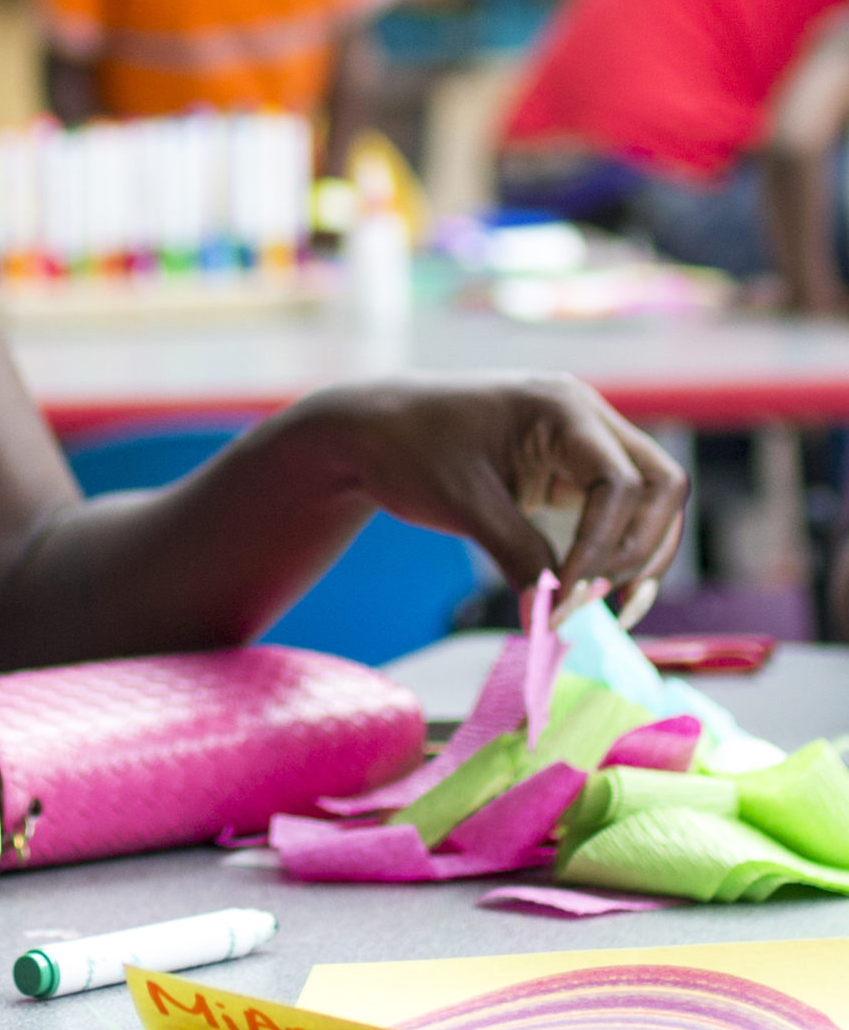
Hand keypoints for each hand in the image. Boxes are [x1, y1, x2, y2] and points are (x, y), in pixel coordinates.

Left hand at [297, 373, 686, 597]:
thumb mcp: (462, 505)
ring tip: (609, 610)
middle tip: (599, 602)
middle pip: (661, 485)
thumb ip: (516, 558)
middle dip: (641, 549)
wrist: (368, 430)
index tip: (567, 593)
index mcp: (561, 407)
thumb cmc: (408, 451)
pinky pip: (619, 510)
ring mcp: (582, 441)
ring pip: (651, 500)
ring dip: (640, 555)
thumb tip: (550, 621)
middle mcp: (585, 417)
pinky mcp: (571, 469)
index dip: (604, 545)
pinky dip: (616, 550)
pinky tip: (596, 594)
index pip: (621, 482)